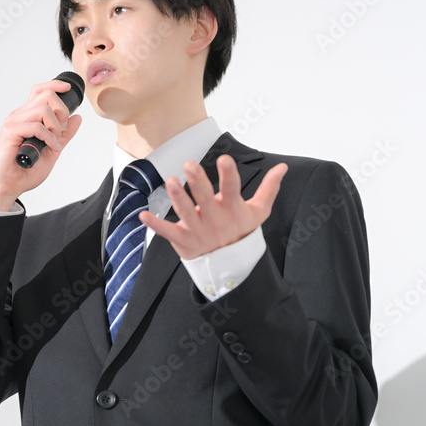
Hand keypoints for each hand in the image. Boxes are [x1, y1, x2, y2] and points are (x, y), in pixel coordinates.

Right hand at [0, 79, 83, 210]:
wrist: (8, 186)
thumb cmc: (25, 171)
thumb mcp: (52, 150)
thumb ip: (64, 135)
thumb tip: (77, 118)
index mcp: (28, 117)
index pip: (39, 91)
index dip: (54, 85)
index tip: (67, 88)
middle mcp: (20, 116)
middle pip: (46, 95)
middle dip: (61, 112)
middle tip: (60, 132)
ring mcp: (14, 122)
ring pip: (43, 109)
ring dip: (55, 127)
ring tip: (54, 143)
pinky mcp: (10, 131)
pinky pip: (36, 125)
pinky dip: (49, 137)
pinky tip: (49, 147)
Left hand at [139, 155, 287, 259]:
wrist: (232, 265)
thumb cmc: (242, 232)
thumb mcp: (259, 211)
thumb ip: (269, 188)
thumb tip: (282, 167)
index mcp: (233, 209)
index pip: (232, 189)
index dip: (229, 175)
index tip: (224, 159)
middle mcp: (215, 219)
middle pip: (205, 198)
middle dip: (198, 182)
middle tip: (190, 165)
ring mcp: (198, 230)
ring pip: (186, 212)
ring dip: (177, 197)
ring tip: (171, 182)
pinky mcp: (183, 239)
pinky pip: (167, 232)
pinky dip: (155, 225)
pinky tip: (143, 215)